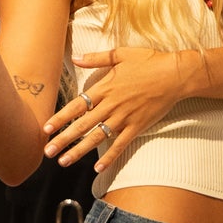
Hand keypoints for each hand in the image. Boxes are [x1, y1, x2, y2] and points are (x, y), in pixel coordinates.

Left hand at [42, 46, 200, 169]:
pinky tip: (98, 168)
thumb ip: (96, 58)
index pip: (76, 106)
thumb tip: (75, 58)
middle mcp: (111, 105)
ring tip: (64, 161)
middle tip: (47, 151)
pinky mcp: (137, 126)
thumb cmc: (149, 61)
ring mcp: (124, 117)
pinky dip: (109, 157)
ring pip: (97, 137)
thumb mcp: (121, 54)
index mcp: (105, 88)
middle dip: (63, 139)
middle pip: (82, 125)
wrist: (176, 75)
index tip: (46, 128)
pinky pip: (120, 144)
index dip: (60, 118)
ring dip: (79, 151)